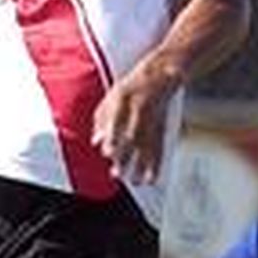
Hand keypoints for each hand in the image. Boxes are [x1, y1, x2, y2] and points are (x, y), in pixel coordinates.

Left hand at [92, 68, 176, 185]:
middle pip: (133, 135)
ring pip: (148, 144)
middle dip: (126, 155)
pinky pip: (160, 147)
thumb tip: (95, 141)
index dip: (114, 136)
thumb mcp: (112, 96)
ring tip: (135, 181)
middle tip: (117, 173)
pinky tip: (151, 179)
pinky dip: (157, 164)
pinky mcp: (162, 127)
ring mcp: (152, 119)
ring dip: (142, 165)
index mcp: (124, 99)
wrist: (159, 76)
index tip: (108, 152)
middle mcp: (140, 110)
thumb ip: (101, 118)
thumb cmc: (130, 87)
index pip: (118, 119)